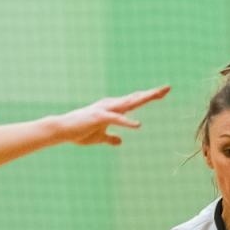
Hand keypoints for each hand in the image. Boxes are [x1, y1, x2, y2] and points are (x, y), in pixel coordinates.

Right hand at [54, 86, 169, 146]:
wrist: (62, 130)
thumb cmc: (79, 132)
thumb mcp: (99, 138)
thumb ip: (111, 138)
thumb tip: (120, 141)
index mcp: (112, 109)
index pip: (134, 101)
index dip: (148, 96)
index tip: (163, 92)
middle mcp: (111, 105)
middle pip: (135, 98)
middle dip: (151, 93)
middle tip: (168, 88)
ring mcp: (105, 110)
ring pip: (129, 103)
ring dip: (143, 99)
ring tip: (157, 95)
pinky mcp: (99, 117)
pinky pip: (116, 119)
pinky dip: (127, 122)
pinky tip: (138, 125)